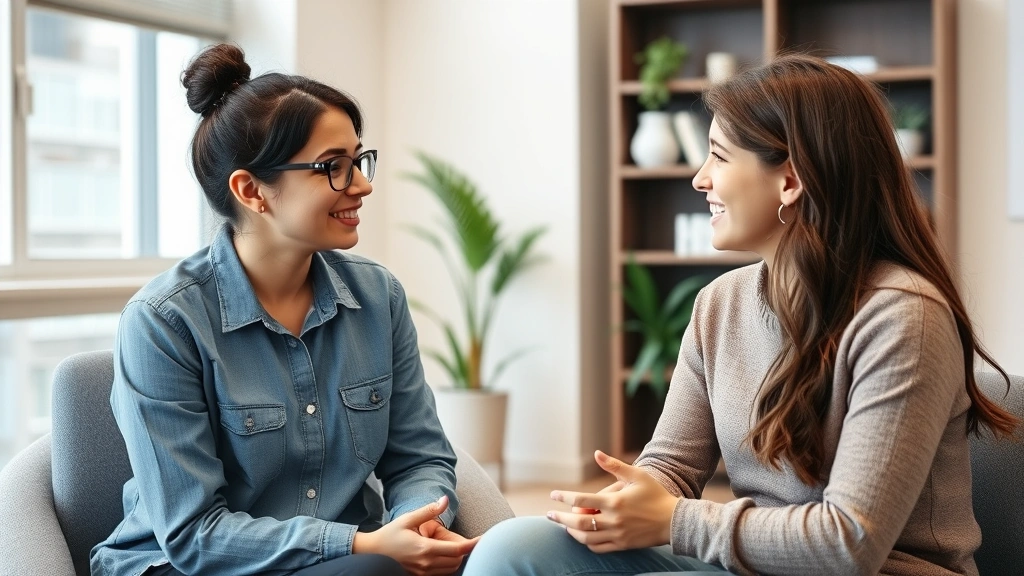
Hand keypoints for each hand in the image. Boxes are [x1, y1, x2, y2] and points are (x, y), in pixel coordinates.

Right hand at [353, 495, 478, 575]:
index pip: (457, 550)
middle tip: (469, 538)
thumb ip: (429, 510)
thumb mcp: (408, 518)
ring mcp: (423, 573)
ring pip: (451, 569)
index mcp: (424, 549)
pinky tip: (446, 555)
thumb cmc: (391, 533)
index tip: (484, 539)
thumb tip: (445, 500)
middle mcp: (426, 564)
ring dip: (457, 558)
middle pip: (457, 560)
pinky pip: (442, 573)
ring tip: (457, 545)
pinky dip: (449, 565)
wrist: (373, 551)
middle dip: (465, 550)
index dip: (473, 545)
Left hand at [547, 450, 678, 552]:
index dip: (564, 497)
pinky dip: (586, 543)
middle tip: (549, 515)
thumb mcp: (637, 475)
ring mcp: (617, 535)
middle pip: (578, 521)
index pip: (581, 499)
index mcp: (615, 501)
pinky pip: (598, 548)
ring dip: (571, 531)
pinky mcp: (622, 546)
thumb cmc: (656, 494)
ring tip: (564, 525)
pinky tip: (582, 536)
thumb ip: (614, 466)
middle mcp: (613, 520)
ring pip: (586, 537)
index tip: (553, 495)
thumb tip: (596, 453)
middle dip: (561, 518)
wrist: (674, 521)